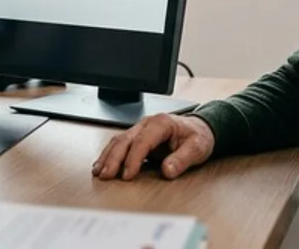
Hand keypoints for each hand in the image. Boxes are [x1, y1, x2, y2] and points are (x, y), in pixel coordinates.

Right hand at [92, 113, 214, 180]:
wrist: (199, 128)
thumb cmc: (197, 136)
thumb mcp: (197, 148)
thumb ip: (182, 159)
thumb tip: (167, 171)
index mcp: (161, 123)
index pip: (142, 141)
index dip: (133, 159)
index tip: (127, 175)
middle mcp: (147, 123)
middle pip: (125, 140)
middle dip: (113, 158)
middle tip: (106, 175)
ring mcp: (140, 129)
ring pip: (118, 140)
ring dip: (107, 156)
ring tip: (99, 172)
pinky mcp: (137, 136)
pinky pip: (120, 143)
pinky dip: (109, 154)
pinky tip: (102, 164)